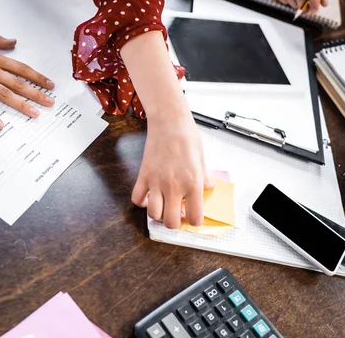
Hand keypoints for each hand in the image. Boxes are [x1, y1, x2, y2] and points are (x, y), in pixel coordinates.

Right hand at [0, 30, 54, 128]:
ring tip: (35, 114)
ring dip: (22, 105)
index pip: (22, 68)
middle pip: (19, 83)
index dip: (38, 77)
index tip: (50, 84)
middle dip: (37, 93)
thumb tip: (14, 41)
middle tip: (51, 102)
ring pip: (6, 94)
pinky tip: (0, 125)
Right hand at [132, 112, 210, 228]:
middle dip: (174, 222)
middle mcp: (174, 187)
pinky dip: (141, 201)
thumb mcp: (202, 158)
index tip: (192, 215)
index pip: (195, 218)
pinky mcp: (144, 175)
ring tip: (163, 204)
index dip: (194, 220)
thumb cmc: (187, 136)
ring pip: (153, 215)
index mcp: (193, 184)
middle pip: (171, 222)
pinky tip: (149, 195)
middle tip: (176, 212)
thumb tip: (207, 187)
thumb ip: (204, 177)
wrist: (169, 121)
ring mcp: (157, 182)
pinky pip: (137, 198)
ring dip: (158, 214)